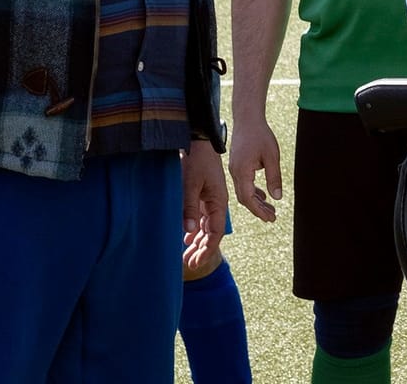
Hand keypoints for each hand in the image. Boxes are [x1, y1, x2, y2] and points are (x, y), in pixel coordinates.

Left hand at [179, 140, 227, 272]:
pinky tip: (187, 238)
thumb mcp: (190, 184)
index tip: (197, 262)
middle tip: (190, 264)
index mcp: (219, 202)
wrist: (198, 142)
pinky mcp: (202, 196)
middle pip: (211, 233)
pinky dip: (194, 230)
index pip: (216, 232)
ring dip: (197, 242)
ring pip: (205, 227)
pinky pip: (200, 218)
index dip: (207, 249)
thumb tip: (188, 232)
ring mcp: (210, 200)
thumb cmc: (196, 161)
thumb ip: (189, 208)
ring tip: (187, 256)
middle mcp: (216, 203)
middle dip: (202, 250)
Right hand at [228, 117, 282, 220]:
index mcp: (242, 172)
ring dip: (257, 201)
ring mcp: (235, 170)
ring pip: (244, 192)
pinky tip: (264, 196)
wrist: (247, 119)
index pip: (248, 198)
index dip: (259, 210)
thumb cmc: (260, 135)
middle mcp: (235, 173)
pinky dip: (254, 191)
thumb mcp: (272, 156)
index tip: (270, 218)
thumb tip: (277, 197)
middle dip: (258, 209)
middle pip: (245, 198)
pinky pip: (244, 184)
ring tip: (271, 210)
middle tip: (272, 217)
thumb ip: (274, 177)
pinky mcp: (237, 166)